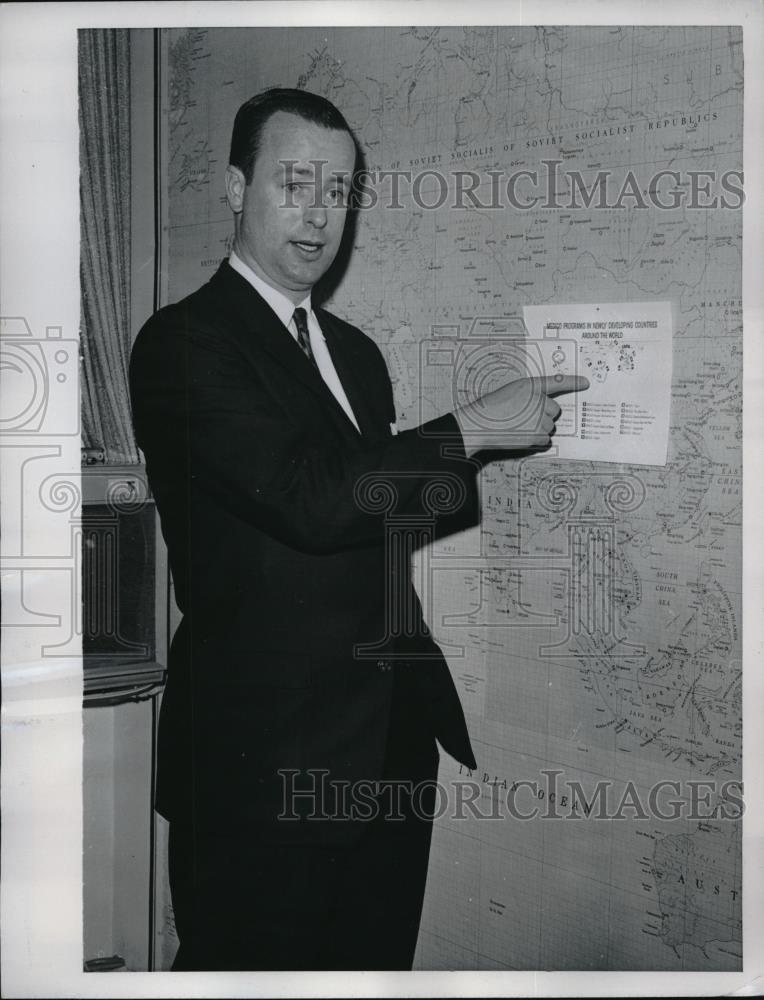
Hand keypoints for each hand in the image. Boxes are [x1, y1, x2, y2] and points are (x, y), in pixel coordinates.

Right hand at [454, 374, 589, 456]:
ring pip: (549, 426)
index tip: (585, 383)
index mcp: (530, 386)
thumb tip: (544, 409)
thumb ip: (529, 396)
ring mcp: (539, 419)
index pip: (557, 382)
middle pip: (554, 411)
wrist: (479, 425)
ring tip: (518, 426)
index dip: (573, 382)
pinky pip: (545, 439)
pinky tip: (520, 435)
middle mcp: (538, 401)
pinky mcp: (537, 435)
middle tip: (524, 417)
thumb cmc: (490, 409)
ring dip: (538, 428)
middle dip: (544, 415)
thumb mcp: (510, 393)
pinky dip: (535, 440)